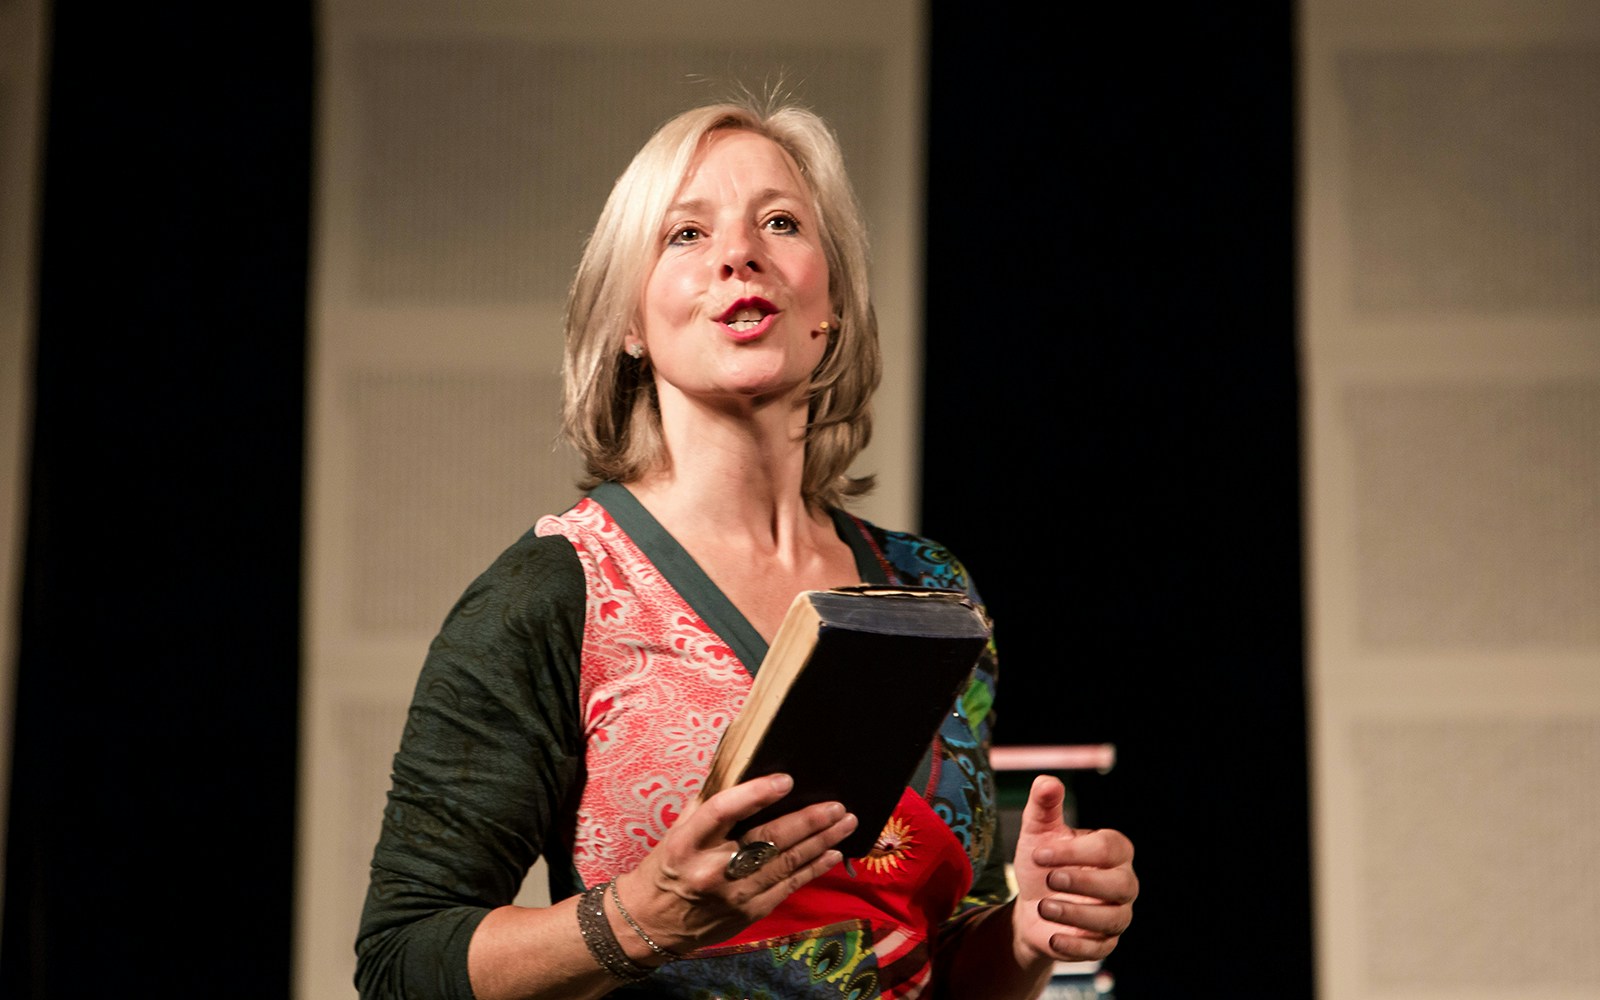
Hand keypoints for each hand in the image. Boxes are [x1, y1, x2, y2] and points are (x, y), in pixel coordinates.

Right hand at [614, 773, 856, 955]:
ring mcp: (734, 894)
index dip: (756, 794)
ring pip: (786, 863)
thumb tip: (741, 767)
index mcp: (688, 841)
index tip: (786, 781)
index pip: (723, 810)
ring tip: (845, 822)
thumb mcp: (679, 830)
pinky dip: (813, 868)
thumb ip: (709, 803)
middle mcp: (711, 868)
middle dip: (807, 821)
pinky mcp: (749, 912)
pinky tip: (832, 853)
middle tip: (836, 805)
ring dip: (820, 841)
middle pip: (767, 839)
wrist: (651, 923)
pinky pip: (788, 886)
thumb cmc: (667, 866)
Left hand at [1009, 774, 1136, 964]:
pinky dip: (1076, 946)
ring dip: (1076, 914)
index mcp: (1114, 850)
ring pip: (1112, 919)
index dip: (1075, 851)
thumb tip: (1047, 781)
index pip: (1109, 848)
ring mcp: (1116, 915)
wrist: (1030, 903)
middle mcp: (1123, 883)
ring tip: (1043, 906)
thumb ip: (1044, 805)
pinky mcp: (1104, 944)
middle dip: (1083, 882)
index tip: (1038, 853)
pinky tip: (1053, 938)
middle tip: (1049, 879)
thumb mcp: (1038, 831)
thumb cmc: (1042, 861)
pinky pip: (1100, 950)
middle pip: (1120, 884)